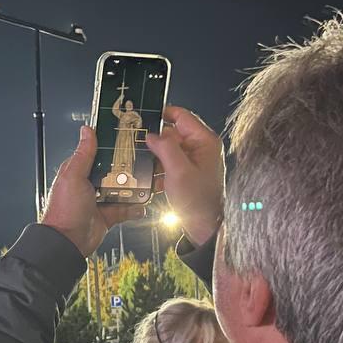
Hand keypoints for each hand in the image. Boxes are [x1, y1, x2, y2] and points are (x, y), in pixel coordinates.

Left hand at [42, 126, 145, 256]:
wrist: (68, 242)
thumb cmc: (64, 210)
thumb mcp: (73, 176)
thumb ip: (83, 154)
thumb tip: (87, 131)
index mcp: (80, 171)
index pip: (99, 153)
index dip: (114, 146)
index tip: (130, 139)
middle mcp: (91, 184)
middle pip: (115, 170)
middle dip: (130, 168)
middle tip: (145, 162)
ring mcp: (100, 200)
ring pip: (124, 189)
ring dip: (135, 187)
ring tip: (147, 182)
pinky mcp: (108, 215)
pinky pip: (126, 208)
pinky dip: (135, 207)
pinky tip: (142, 204)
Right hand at [146, 106, 224, 245]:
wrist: (204, 228)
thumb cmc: (198, 202)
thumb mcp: (178, 171)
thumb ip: (165, 147)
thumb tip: (152, 134)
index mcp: (204, 141)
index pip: (181, 116)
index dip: (162, 114)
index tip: (144, 116)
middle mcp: (201, 148)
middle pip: (172, 133)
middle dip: (155, 141)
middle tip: (138, 145)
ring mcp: (195, 161)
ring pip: (169, 150)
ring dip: (156, 158)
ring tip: (145, 166)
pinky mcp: (188, 173)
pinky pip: (170, 164)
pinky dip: (160, 169)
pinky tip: (153, 180)